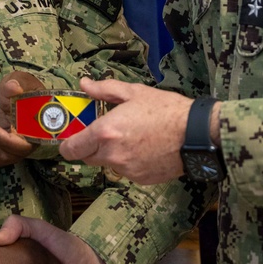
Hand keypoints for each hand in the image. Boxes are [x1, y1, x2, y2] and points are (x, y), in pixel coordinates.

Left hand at [0, 71, 44, 166]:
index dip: (5, 141)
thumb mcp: (20, 81)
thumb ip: (17, 84)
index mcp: (35, 131)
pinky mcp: (0, 153)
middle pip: (5, 156)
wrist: (15, 95)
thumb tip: (14, 88)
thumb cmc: (21, 88)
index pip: (23, 146)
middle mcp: (25, 145)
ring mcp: (12, 151)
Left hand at [58, 77, 193, 184]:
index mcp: (105, 132)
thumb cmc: (166, 110)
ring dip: (112, 154)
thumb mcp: (134, 93)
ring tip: (133, 137)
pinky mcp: (140, 179)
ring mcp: (126, 170)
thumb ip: (104, 90)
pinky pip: (126, 171)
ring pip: (108, 164)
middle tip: (107, 132)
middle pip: (87, 158)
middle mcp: (111, 155)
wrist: (195, 134)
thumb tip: (84, 84)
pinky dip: (130, 161)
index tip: (71, 139)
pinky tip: (145, 148)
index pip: (71, 149)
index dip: (67, 145)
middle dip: (91, 146)